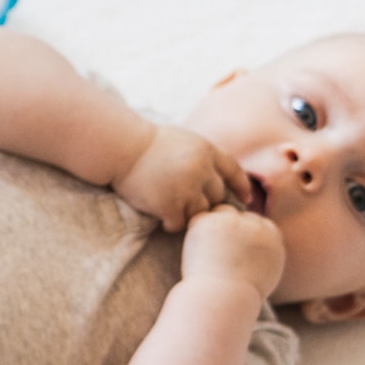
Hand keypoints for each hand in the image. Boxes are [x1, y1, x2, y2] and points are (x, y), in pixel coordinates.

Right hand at [117, 123, 241, 228]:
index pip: (234, 171)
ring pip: (200, 213)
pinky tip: (162, 218)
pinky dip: (171, 223)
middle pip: (217, 196)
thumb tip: (221, 178)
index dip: (241, 186)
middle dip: (206, 201)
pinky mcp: (169, 204)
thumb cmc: (147, 143)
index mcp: (206, 150)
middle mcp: (201, 169)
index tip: (245, 200)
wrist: (119, 147)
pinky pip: (179, 224)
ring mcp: (186, 188)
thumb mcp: (183, 140)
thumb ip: (203, 157)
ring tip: (174, 211)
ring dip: (189, 214)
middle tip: (190, 204)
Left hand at [183, 205, 285, 296]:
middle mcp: (256, 228)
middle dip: (230, 228)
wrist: (223, 298)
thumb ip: (264, 256)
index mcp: (274, 240)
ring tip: (208, 250)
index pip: (261, 224)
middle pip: (241, 216)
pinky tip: (197, 249)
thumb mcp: (264, 277)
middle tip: (218, 251)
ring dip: (214, 224)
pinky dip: (197, 230)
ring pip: (222, 211)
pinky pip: (200, 217)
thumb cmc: (240, 296)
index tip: (235, 250)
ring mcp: (233, 222)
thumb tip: (255, 247)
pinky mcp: (211, 222)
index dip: (246, 234)